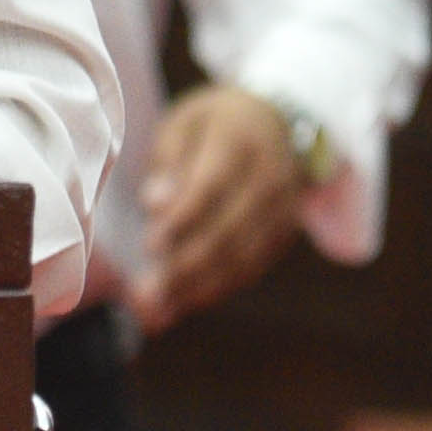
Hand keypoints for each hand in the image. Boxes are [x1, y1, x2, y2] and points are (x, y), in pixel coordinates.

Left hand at [129, 84, 305, 331]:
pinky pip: (254, 265)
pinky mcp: (285, 230)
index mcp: (240, 140)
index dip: (183, 219)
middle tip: (145, 294)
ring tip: (156, 310)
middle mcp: (270, 176)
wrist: (281, 120)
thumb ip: (168, 159)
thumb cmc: (216, 122)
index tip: (150, 246)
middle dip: (186, 266)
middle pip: (230, 229)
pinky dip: (219, 286)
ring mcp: (284, 207)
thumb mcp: (184, 121)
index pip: (212, 186)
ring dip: (199, 286)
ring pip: (244, 255)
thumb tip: (155, 203)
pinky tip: (185, 300)